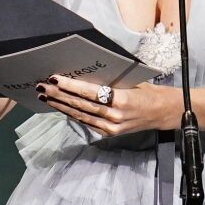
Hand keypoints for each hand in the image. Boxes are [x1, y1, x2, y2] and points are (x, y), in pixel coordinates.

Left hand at [35, 74, 180, 137]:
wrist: (164, 113)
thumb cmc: (148, 91)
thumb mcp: (132, 82)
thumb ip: (110, 81)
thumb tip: (85, 71)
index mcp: (122, 100)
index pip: (90, 92)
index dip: (70, 86)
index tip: (55, 78)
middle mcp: (115, 116)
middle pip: (81, 105)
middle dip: (59, 95)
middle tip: (41, 86)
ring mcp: (111, 127)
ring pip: (80, 115)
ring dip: (60, 106)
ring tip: (45, 97)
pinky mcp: (109, 133)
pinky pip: (86, 122)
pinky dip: (71, 114)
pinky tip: (59, 107)